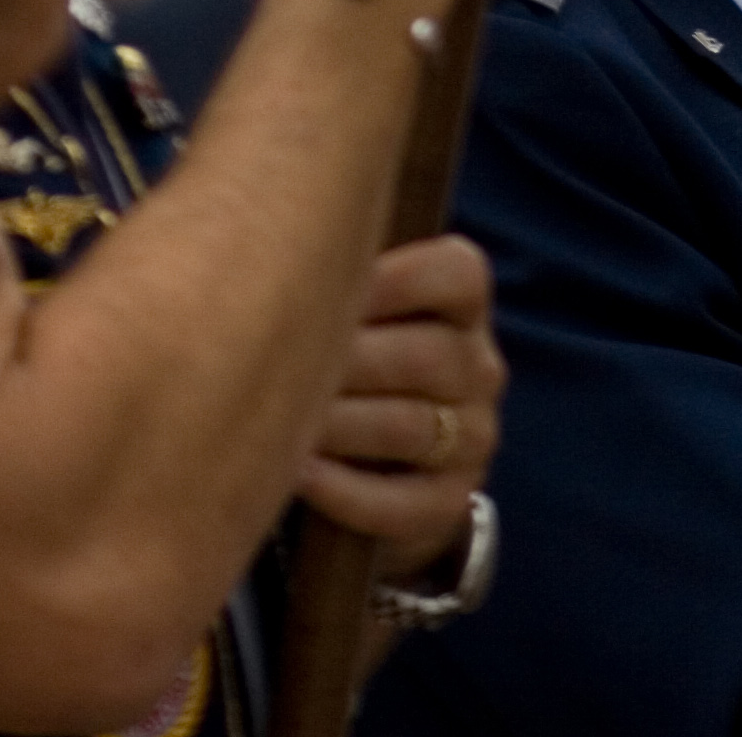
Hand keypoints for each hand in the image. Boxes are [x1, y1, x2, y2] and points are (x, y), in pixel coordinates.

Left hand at [295, 235, 504, 579]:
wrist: (366, 461)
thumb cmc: (341, 358)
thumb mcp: (350, 308)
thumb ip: (330, 274)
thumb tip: (262, 237)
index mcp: (462, 306)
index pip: (458, 275)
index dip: (394, 279)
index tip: (331, 288)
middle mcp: (479, 368)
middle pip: (427, 356)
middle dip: (348, 362)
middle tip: (281, 364)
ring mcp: (472, 438)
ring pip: (411, 427)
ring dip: (338, 425)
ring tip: (278, 422)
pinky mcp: (450, 502)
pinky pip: (405, 504)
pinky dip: (347, 492)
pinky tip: (299, 474)